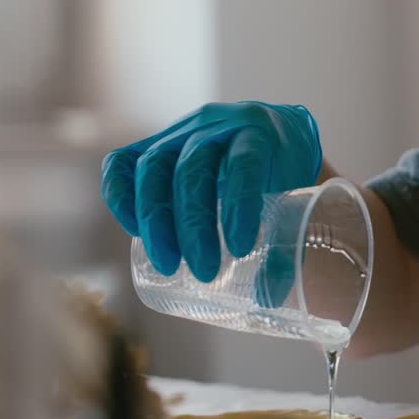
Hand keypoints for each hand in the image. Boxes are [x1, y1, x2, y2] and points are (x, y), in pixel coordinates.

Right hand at [100, 102, 322, 281]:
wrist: (274, 136)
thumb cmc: (287, 172)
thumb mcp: (298, 194)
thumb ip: (288, 239)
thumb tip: (268, 293)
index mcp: (259, 131)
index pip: (245, 162)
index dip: (239, 204)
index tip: (241, 248)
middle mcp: (215, 125)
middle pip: (193, 168)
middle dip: (193, 225)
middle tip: (204, 271)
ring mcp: (179, 132)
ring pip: (155, 167)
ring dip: (156, 221)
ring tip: (168, 265)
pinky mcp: (152, 145)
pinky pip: (122, 163)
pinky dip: (120, 196)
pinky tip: (133, 230)